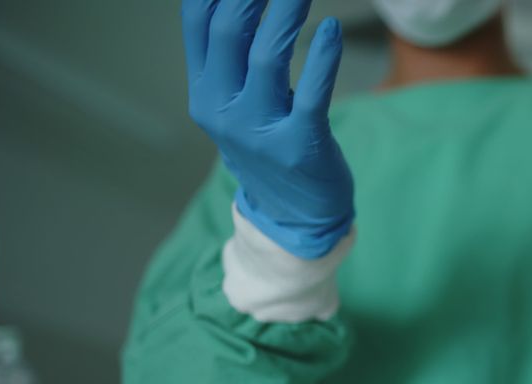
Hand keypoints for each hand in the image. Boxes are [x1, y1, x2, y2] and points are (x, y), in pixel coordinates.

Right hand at [182, 0, 354, 258]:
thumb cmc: (271, 146)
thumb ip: (232, 58)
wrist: (293, 215)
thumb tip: (241, 2)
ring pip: (266, 58)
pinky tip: (332, 31)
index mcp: (204, 94)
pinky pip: (312, 93)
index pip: (198, 23)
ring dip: (286, 14)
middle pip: (230, 33)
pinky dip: (323, 57)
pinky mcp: (299, 145)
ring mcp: (258, 131)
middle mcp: (222, 111)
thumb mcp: (237, 105)